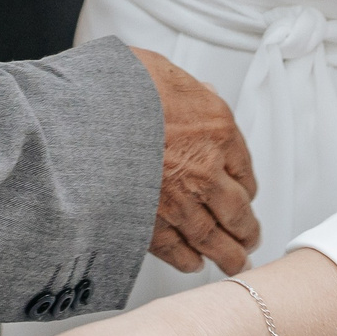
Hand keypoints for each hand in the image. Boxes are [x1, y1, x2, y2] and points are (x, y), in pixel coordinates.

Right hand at [133, 48, 259, 274]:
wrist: (86, 112)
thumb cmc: (123, 85)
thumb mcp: (167, 72)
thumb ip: (188, 91)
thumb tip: (197, 94)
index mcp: (217, 130)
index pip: (244, 170)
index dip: (245, 187)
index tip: (245, 195)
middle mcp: (206, 170)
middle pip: (237, 211)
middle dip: (246, 228)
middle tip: (250, 238)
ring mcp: (179, 200)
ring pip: (212, 237)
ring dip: (227, 253)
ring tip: (234, 262)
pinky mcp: (150, 222)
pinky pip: (176, 248)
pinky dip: (187, 259)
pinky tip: (193, 264)